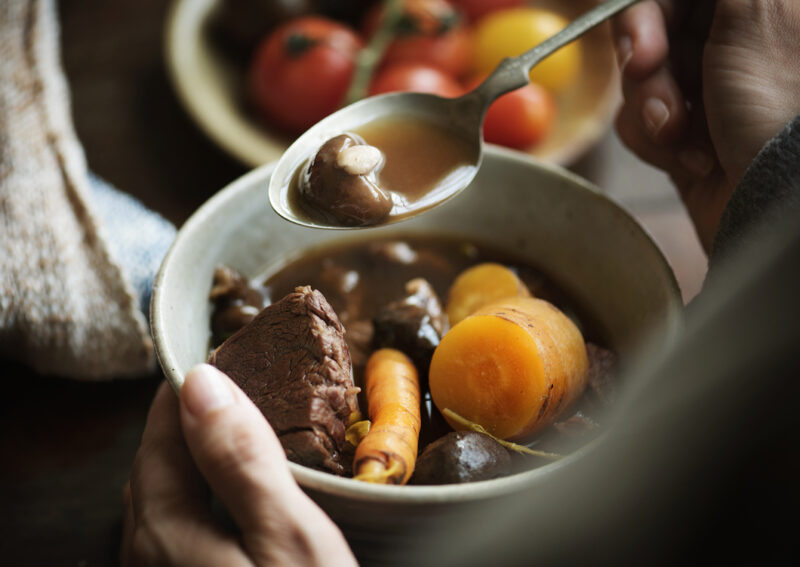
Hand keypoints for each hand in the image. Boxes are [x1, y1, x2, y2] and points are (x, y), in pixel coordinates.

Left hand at [121, 364, 356, 566]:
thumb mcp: (290, 536)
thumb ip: (241, 460)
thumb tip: (201, 382)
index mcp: (165, 531)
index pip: (160, 433)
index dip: (187, 387)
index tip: (221, 354)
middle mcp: (147, 556)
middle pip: (157, 466)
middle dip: (190, 419)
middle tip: (237, 386)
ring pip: (168, 500)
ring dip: (196, 459)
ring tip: (242, 432)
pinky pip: (182, 531)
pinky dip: (203, 496)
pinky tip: (238, 498)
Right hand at [612, 0, 799, 251]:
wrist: (777, 208)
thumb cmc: (778, 113)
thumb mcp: (754, 17)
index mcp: (761, 9)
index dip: (650, 10)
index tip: (642, 39)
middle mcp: (732, 43)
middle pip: (652, 28)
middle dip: (646, 63)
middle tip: (647, 76)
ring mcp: (707, 91)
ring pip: (639, 79)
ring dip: (651, 109)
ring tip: (682, 137)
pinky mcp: (684, 134)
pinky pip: (638, 123)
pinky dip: (656, 143)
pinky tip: (694, 159)